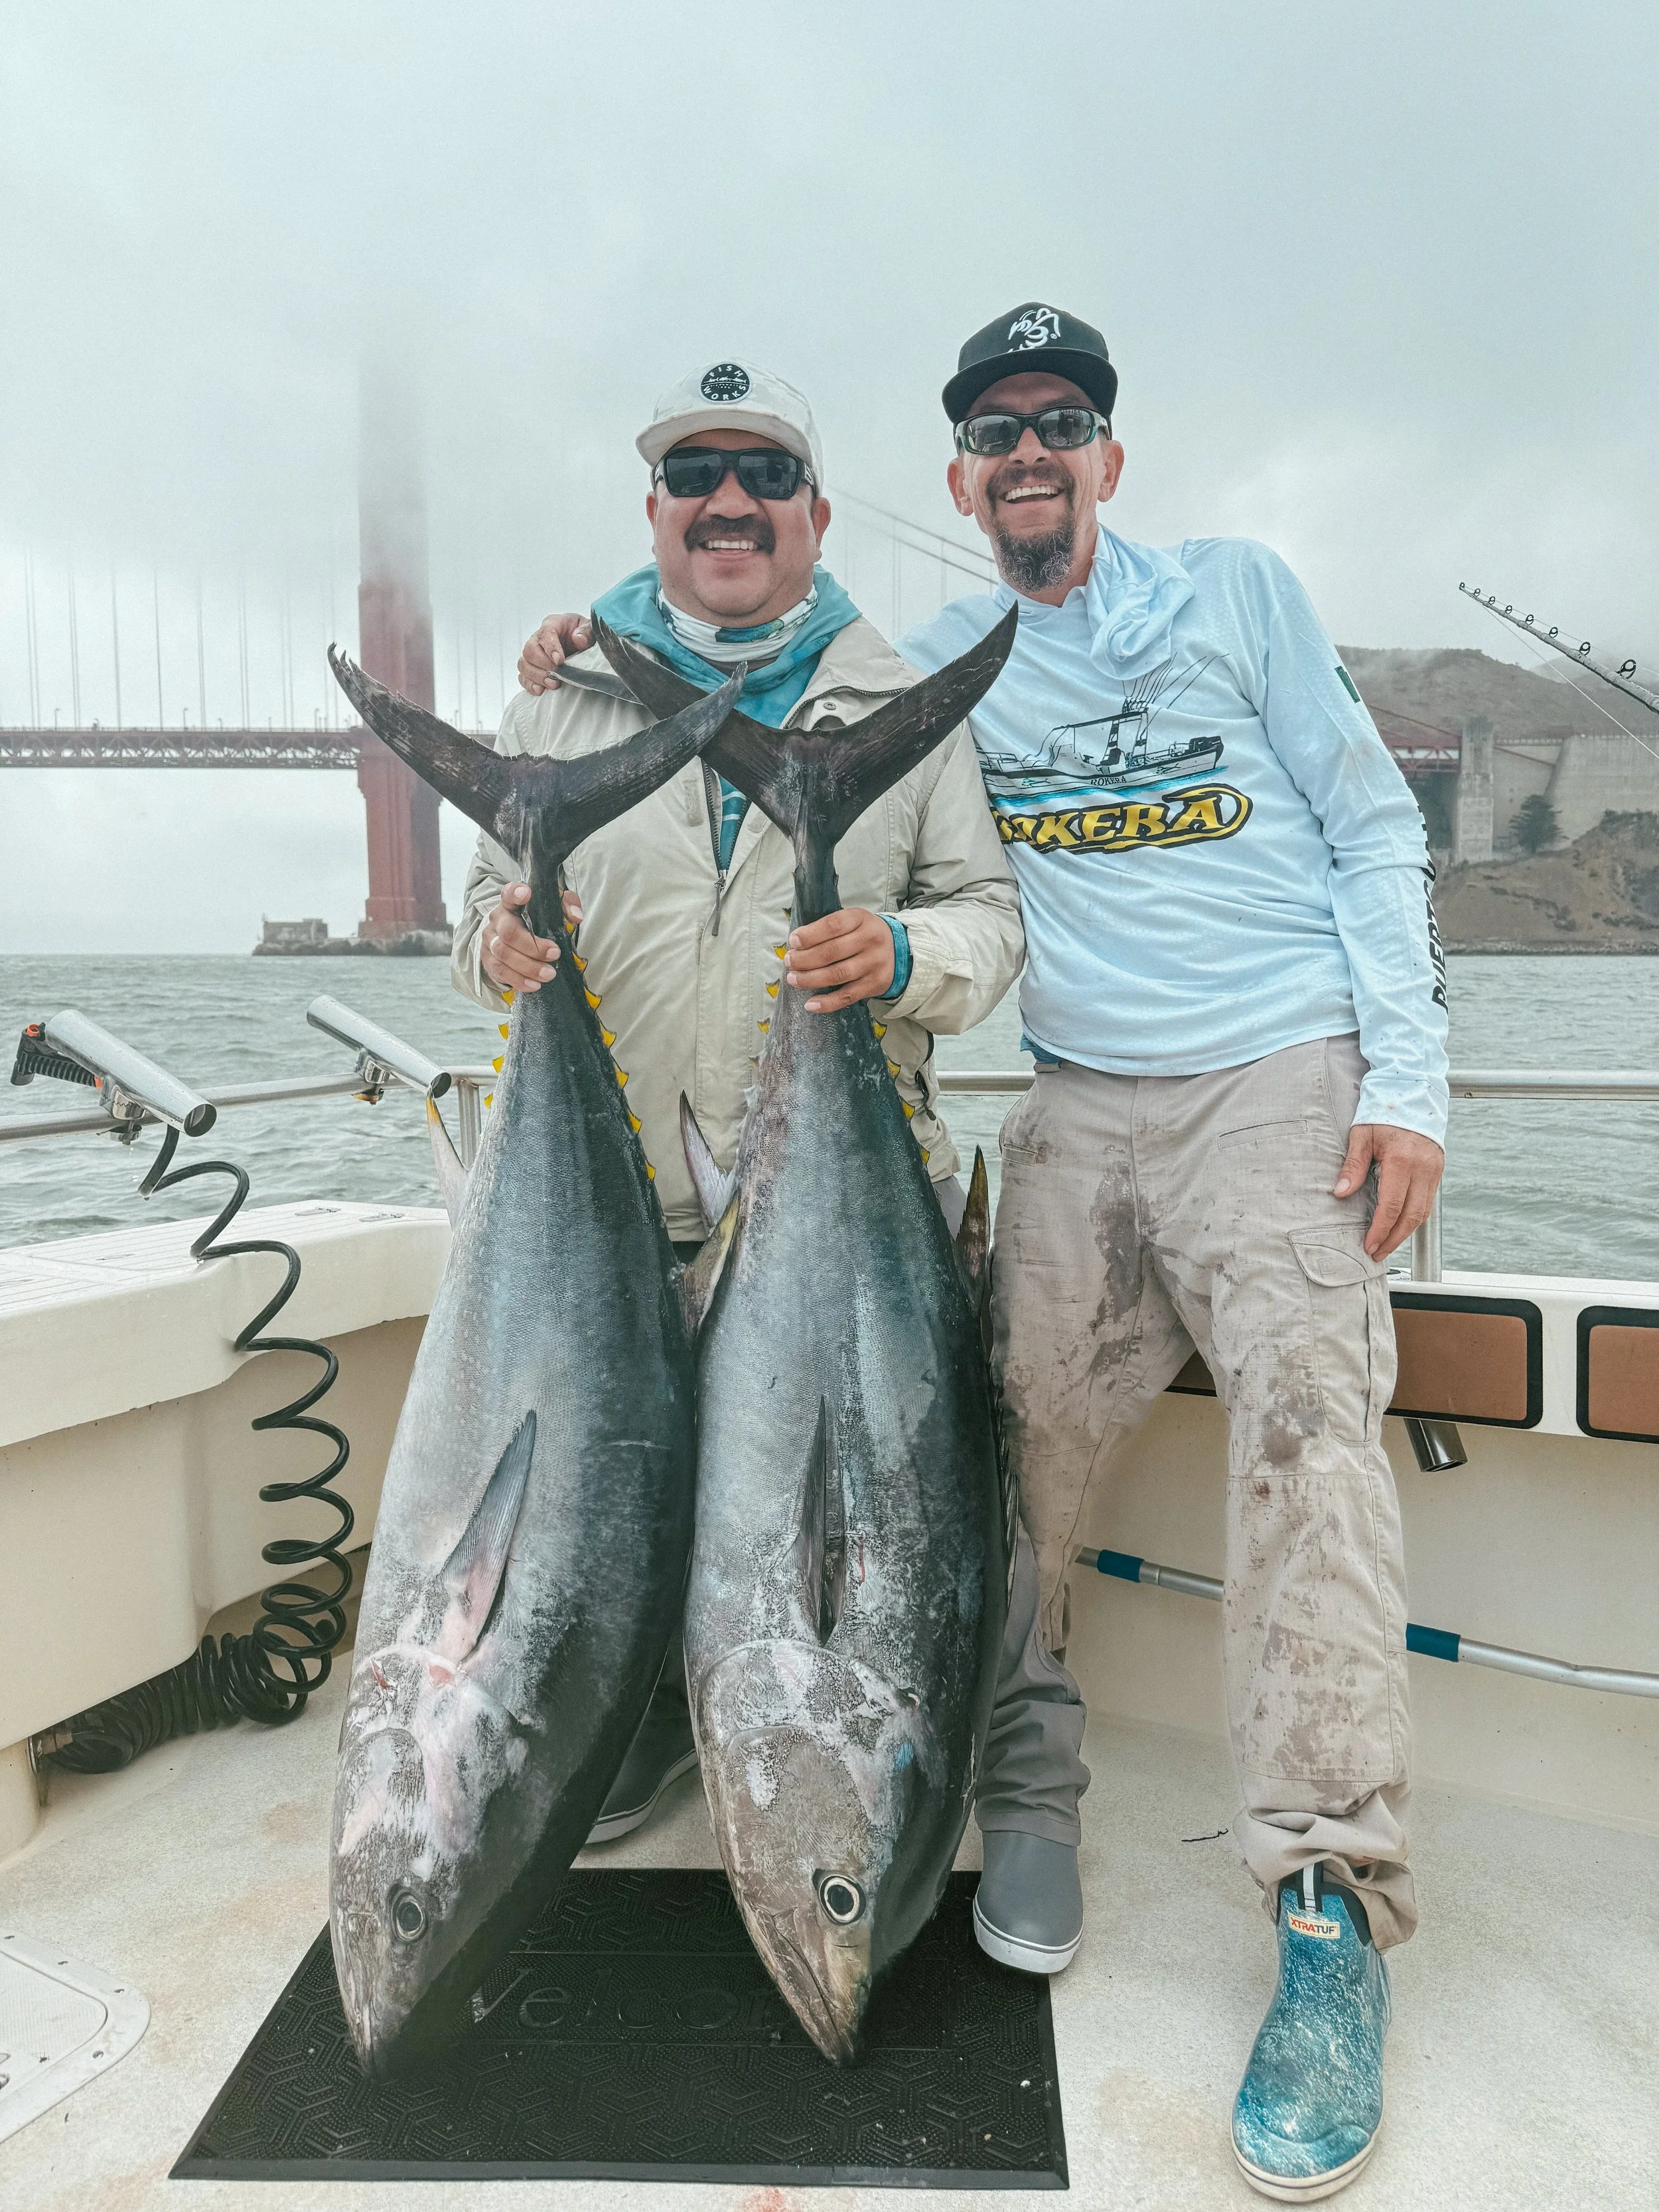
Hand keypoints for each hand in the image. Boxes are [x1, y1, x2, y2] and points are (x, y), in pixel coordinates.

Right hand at [480, 882, 582, 992]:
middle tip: (555, 954)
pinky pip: (500, 972)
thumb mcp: (551, 909)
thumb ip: (566, 906)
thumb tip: (576, 917)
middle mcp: (496, 920)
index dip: (515, 893)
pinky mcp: (488, 959)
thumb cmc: (534, 921)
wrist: (509, 937)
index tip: (525, 893)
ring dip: (528, 967)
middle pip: (509, 933)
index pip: (509, 893)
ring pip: (504, 954)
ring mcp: (489, 940)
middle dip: (533, 947)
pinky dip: (518, 980)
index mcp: (510, 903)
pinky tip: (534, 985)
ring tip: (549, 975)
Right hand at [518, 613, 591, 694]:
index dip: (550, 647)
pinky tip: (541, 690)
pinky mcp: (531, 668)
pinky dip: (530, 685)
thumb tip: (578, 639)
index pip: (545, 632)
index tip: (560, 661)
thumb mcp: (590, 629)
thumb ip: (587, 632)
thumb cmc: (584, 636)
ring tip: (553, 684)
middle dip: (543, 665)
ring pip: (524, 664)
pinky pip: (523, 677)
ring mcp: (532, 654)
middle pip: (530, 649)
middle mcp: (538, 638)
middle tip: (558, 675)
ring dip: (537, 676)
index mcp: (553, 624)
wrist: (582, 647)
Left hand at [785, 908, 895, 1012]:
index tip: (793, 942)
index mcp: (861, 918)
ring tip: (794, 979)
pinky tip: (810, 1004)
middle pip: (831, 952)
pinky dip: (827, 1002)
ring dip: (810, 979)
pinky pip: (847, 996)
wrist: (899, 951)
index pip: (833, 925)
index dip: (810, 935)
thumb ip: (829, 929)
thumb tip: (796, 946)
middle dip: (804, 959)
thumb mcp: (853, 921)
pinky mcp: (875, 984)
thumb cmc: (863, 934)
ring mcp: (874, 963)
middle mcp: (871, 940)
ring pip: (837, 974)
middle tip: (789, 962)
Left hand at [1335, 1123, 1445, 1259]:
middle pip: (1411, 1216)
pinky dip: (1414, 1217)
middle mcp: (1422, 1168)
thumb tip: (1340, 1193)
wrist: (1413, 1094)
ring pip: (1423, 1212)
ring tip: (1387, 1245)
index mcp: (1401, 1160)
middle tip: (1377, 1253)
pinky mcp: (1437, 1170)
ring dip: (1405, 1232)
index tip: (1369, 1245)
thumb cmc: (1383, 1112)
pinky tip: (1400, 1226)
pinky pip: (1427, 1201)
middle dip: (1393, 1239)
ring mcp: (1434, 1170)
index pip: (1392, 1206)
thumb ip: (1352, 1166)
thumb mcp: (1362, 1135)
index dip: (1380, 1230)